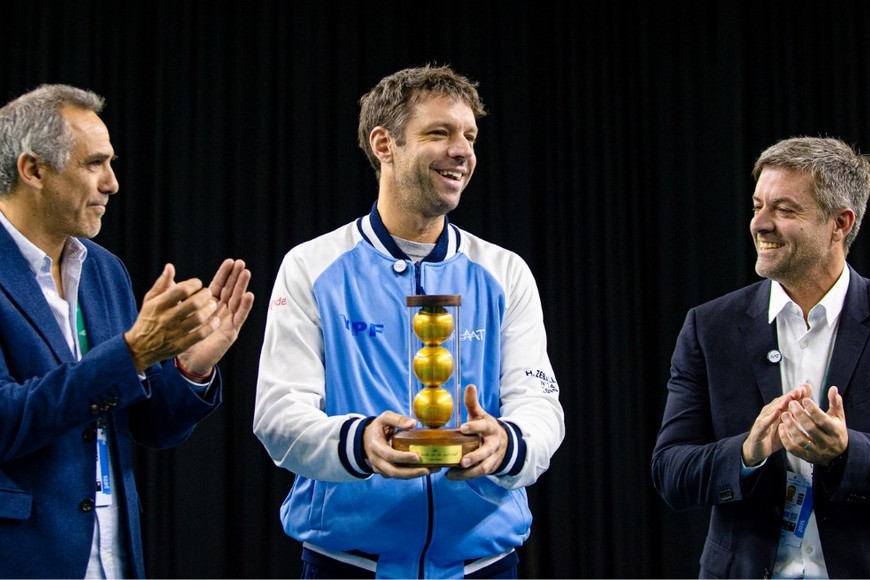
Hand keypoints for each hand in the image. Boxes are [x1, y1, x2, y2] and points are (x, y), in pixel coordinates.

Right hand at [124, 260, 253, 373]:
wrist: (140, 347)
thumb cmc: (148, 318)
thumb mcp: (150, 299)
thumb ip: (162, 283)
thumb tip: (170, 266)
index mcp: (159, 305)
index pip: (181, 290)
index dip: (193, 284)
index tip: (198, 283)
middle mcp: (167, 318)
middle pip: (193, 304)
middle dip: (205, 295)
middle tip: (208, 293)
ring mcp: (174, 332)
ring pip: (198, 319)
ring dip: (210, 310)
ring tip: (213, 305)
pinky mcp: (181, 345)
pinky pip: (200, 335)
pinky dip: (210, 327)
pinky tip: (214, 321)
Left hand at [175, 259, 253, 375]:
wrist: (187, 360)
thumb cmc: (183, 337)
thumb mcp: (175, 311)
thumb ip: (174, 291)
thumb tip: (169, 268)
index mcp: (210, 305)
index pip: (219, 286)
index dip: (224, 274)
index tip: (229, 261)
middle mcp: (221, 311)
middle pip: (231, 290)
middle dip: (236, 277)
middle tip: (241, 263)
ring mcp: (228, 321)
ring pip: (237, 300)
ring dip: (242, 287)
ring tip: (246, 273)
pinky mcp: (231, 331)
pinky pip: (239, 317)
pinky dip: (245, 306)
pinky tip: (249, 295)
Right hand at [363, 411, 432, 478]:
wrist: (365, 438)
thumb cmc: (377, 428)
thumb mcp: (385, 418)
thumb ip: (398, 419)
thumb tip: (413, 423)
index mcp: (375, 445)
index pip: (389, 455)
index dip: (403, 457)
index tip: (417, 456)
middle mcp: (376, 460)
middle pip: (393, 471)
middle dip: (411, 473)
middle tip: (427, 470)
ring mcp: (379, 468)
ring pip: (396, 476)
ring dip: (413, 475)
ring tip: (429, 470)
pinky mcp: (384, 472)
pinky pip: (398, 475)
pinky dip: (410, 474)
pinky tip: (424, 469)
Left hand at [446, 384, 506, 480]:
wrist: (504, 443)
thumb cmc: (486, 427)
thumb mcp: (481, 415)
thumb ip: (473, 403)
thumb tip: (470, 386)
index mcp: (490, 428)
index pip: (484, 426)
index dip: (474, 427)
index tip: (463, 428)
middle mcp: (493, 444)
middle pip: (486, 451)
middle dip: (475, 456)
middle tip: (463, 460)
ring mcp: (492, 457)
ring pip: (484, 467)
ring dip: (470, 471)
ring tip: (454, 471)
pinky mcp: (489, 468)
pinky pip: (477, 474)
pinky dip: (464, 476)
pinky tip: (450, 475)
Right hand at [742, 383, 811, 466]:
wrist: (757, 450)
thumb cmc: (774, 436)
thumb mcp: (788, 425)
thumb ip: (797, 415)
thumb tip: (809, 404)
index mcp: (777, 411)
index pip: (788, 400)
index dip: (797, 394)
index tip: (807, 388)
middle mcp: (769, 413)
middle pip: (780, 402)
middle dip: (790, 396)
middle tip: (800, 390)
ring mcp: (762, 420)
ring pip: (772, 410)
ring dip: (781, 404)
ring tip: (790, 399)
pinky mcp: (758, 430)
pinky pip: (764, 423)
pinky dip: (770, 418)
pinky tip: (777, 413)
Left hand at [779, 386, 847, 465]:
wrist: (839, 453)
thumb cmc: (836, 430)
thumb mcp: (838, 417)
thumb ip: (835, 403)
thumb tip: (833, 388)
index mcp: (835, 431)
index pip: (823, 420)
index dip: (813, 409)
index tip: (804, 399)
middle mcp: (827, 443)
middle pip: (811, 429)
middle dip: (800, 415)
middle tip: (791, 403)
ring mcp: (816, 451)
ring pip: (801, 439)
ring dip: (791, 426)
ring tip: (784, 413)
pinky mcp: (807, 457)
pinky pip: (793, 449)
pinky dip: (786, 438)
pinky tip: (781, 427)